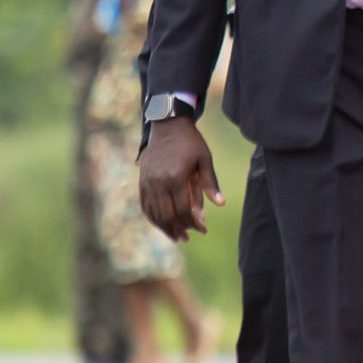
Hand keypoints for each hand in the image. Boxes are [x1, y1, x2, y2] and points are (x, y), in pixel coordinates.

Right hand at [138, 112, 223, 237]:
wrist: (167, 125)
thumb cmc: (190, 142)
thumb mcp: (205, 160)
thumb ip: (210, 183)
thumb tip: (220, 204)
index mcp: (176, 178)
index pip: (183, 210)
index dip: (193, 223)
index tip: (203, 230)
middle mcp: (159, 182)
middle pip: (166, 216)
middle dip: (178, 230)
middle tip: (187, 238)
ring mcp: (148, 182)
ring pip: (153, 213)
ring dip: (164, 227)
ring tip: (175, 236)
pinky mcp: (142, 180)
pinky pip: (144, 204)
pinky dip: (152, 216)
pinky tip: (160, 223)